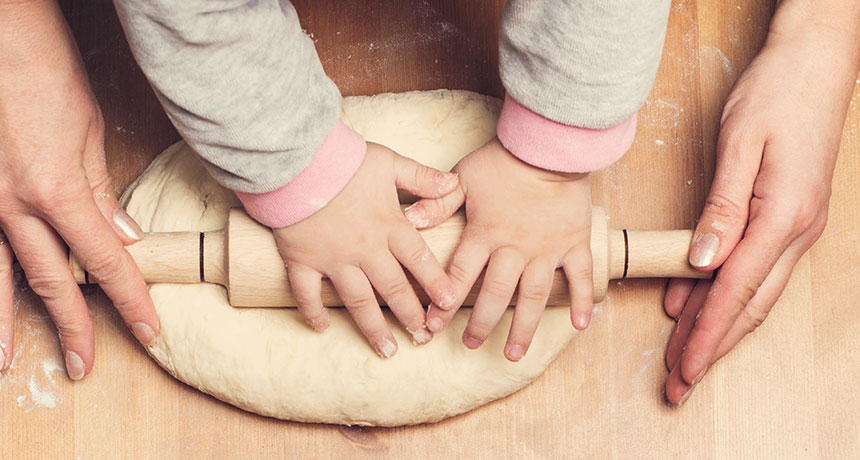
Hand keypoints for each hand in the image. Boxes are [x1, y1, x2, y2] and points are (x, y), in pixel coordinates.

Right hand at [0, 2, 158, 378]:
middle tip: (84, 366)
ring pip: (4, 274)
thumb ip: (100, 194)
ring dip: (9, 321)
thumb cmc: (46, 78)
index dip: (130, 300)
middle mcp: (17, 206)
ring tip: (9, 361)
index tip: (149, 328)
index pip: (106, 262)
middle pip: (54, 280)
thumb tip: (123, 237)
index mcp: (58, 193)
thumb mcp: (87, 136)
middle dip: (73, 327)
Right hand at [273, 143, 458, 357]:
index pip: (420, 261)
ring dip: (374, 328)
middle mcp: (365, 249)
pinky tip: (322, 328)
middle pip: (393, 289)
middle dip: (410, 316)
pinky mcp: (302, 260)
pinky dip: (313, 312)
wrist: (295, 161)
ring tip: (389, 350)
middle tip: (423, 338)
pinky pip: (308, 293)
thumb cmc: (344, 159)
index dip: (437, 284)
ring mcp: (333, 258)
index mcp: (389, 226)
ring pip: (358, 301)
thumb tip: (454, 183)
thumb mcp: (389, 162)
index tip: (449, 304)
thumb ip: (422, 177)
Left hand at [407, 138, 592, 361]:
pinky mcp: (574, 243)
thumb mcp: (463, 176)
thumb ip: (438, 202)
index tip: (433, 325)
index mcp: (485, 233)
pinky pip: (581, 276)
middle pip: (495, 294)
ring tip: (514, 354)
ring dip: (523, 327)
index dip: (444, 302)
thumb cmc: (504, 159)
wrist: (550, 146)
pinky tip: (579, 326)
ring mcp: (547, 249)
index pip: (460, 275)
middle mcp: (515, 248)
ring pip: (533, 295)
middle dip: (481, 323)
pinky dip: (582, 300)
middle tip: (471, 345)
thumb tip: (408, 221)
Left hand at [663, 28, 858, 404]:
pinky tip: (691, 304)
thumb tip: (703, 263)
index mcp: (783, 217)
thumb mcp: (742, 146)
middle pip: (747, 305)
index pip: (736, 291)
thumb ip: (722, 208)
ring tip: (682, 357)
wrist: (816, 62)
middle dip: (710, 348)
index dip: (706, 335)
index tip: (682, 369)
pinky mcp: (785, 216)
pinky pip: (751, 266)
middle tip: (679, 385)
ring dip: (716, 327)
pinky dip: (721, 291)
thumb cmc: (778, 94)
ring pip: (751, 292)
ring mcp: (794, 225)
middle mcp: (794, 230)